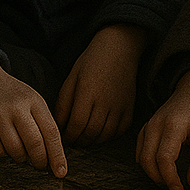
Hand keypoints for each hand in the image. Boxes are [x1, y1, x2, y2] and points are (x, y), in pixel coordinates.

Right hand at [0, 59, 66, 177]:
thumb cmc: (12, 94)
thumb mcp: (32, 100)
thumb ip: (43, 122)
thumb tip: (52, 155)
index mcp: (34, 101)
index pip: (51, 132)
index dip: (57, 154)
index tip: (61, 171)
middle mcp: (17, 108)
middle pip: (34, 144)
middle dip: (40, 161)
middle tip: (41, 166)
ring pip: (16, 151)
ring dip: (21, 158)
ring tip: (22, 152)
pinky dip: (3, 154)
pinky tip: (5, 145)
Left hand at [55, 25, 146, 144]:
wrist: (119, 48)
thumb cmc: (91, 61)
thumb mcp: (72, 77)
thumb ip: (63, 102)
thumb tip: (59, 125)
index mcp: (88, 92)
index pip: (77, 125)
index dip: (68, 135)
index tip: (63, 135)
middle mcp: (106, 102)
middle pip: (91, 133)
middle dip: (79, 141)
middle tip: (72, 139)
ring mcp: (120, 106)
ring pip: (105, 135)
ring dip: (93, 140)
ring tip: (84, 137)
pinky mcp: (130, 108)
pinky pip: (119, 131)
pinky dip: (109, 136)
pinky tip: (100, 132)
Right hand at [136, 67, 189, 189]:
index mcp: (174, 126)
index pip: (164, 158)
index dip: (170, 178)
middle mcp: (156, 125)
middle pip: (147, 160)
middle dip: (159, 179)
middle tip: (175, 188)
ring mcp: (149, 125)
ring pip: (141, 156)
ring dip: (152, 173)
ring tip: (169, 180)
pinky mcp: (146, 127)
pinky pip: (140, 149)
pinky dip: (146, 162)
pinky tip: (159, 169)